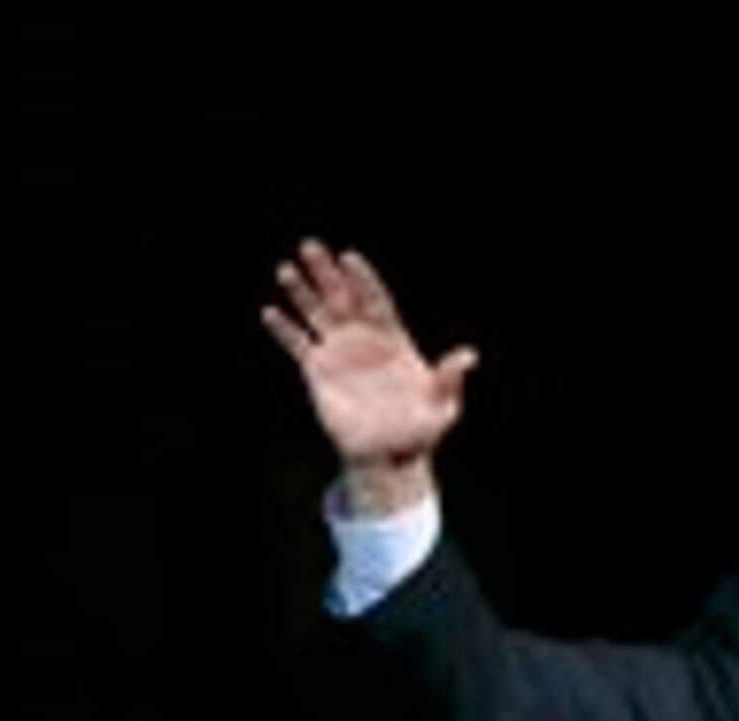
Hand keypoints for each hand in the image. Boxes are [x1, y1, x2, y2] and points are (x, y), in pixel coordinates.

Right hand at [260, 241, 477, 513]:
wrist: (388, 455)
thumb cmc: (420, 431)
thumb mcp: (442, 407)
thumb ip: (449, 379)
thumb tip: (469, 356)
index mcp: (393, 338)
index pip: (376, 300)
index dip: (363, 280)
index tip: (349, 258)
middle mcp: (363, 338)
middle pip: (343, 297)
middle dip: (326, 272)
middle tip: (310, 246)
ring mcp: (339, 352)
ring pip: (317, 314)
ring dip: (301, 292)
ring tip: (286, 269)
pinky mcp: (318, 371)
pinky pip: (298, 345)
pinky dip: (284, 329)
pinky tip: (270, 312)